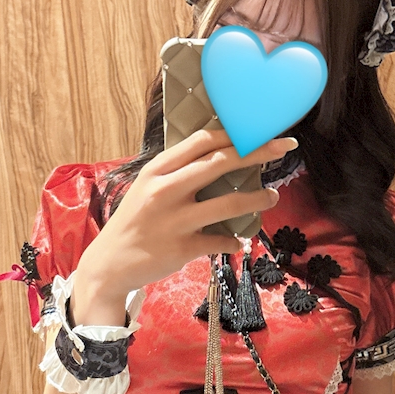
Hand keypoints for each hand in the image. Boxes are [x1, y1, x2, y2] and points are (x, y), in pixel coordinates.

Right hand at [75, 129, 297, 303]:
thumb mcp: (147, 186)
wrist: (110, 262)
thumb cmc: (135, 220)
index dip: (235, 133)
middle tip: (284, 148)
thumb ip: (177, 171)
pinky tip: (237, 239)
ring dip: (258, 199)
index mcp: (158, 169)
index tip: (259, 130)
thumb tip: (218, 153)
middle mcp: (166, 190)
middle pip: (221, 163)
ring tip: (271, 197)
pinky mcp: (183, 247)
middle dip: (259, 152)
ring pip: (230, 202)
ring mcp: (175, 219)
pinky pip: (222, 239)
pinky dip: (234, 239)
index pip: (203, 141)